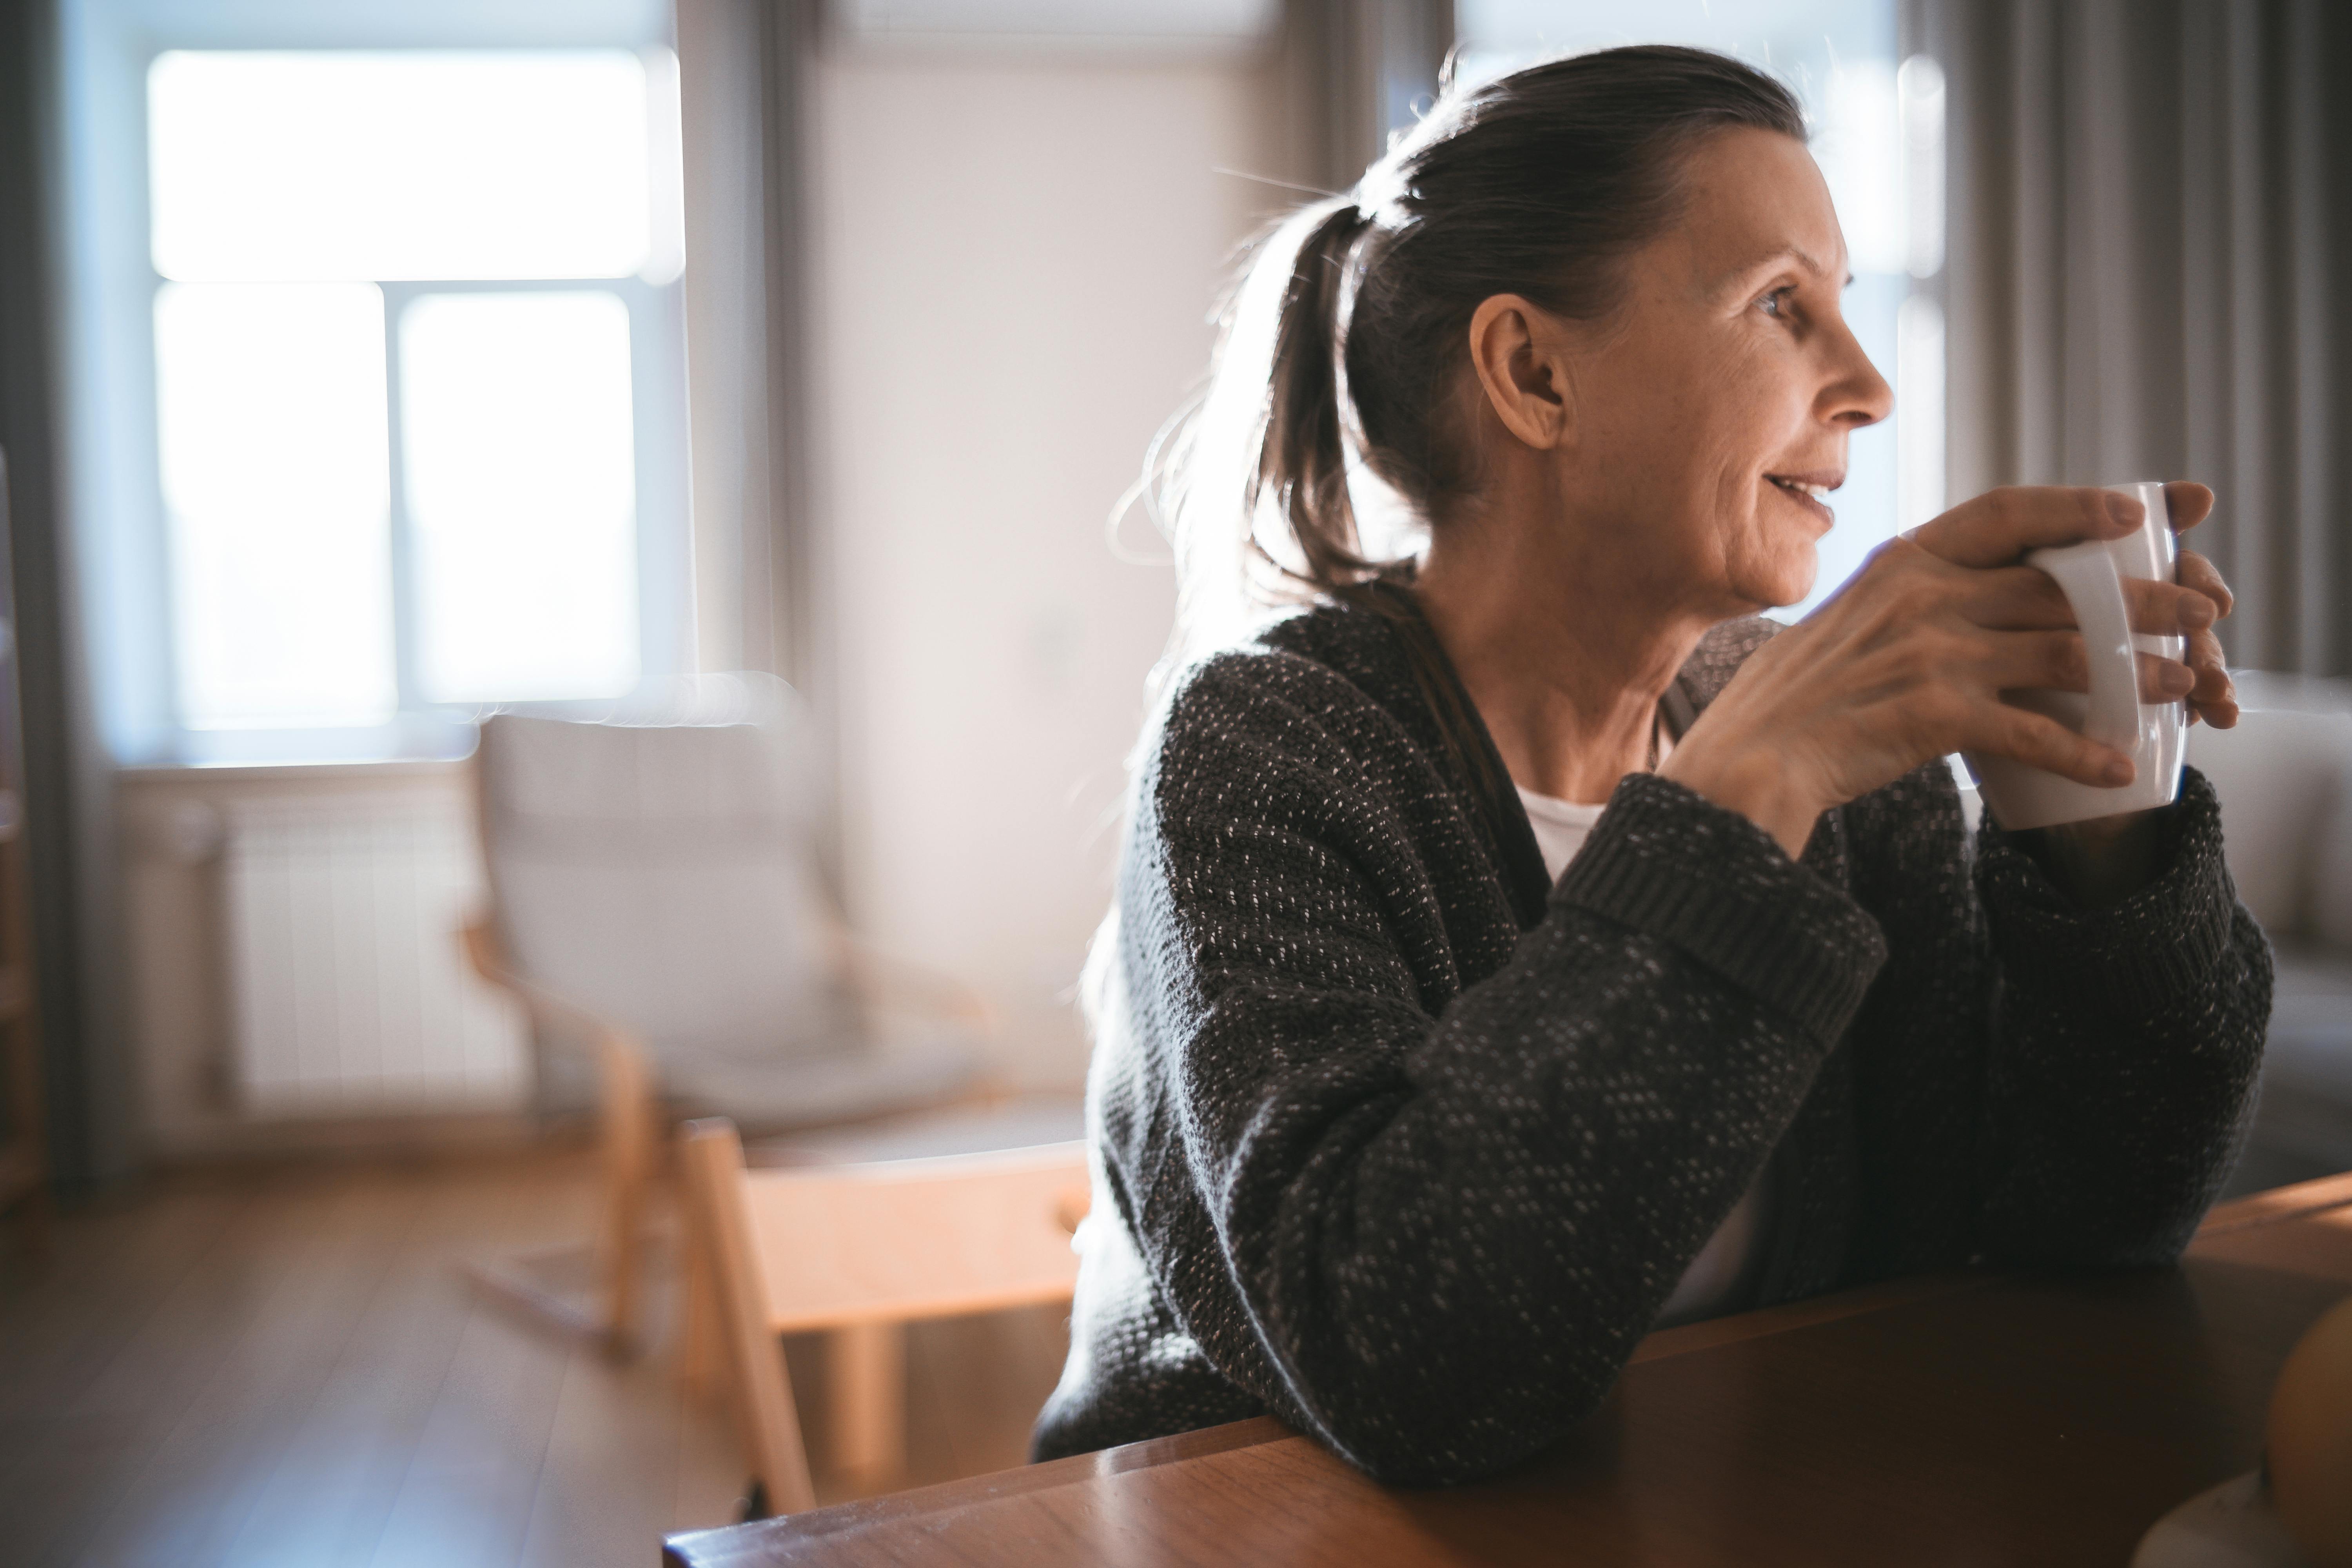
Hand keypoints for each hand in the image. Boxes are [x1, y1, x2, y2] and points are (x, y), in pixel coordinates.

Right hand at [1661, 486, 2225, 858]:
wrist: (1749, 759)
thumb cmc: (1796, 698)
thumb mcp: (1849, 619)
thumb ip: (1912, 598)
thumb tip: (1976, 594)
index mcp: (1902, 562)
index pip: (2006, 511)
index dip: (2078, 506)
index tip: (2135, 512)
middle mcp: (1922, 596)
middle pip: (2059, 585)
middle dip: (2143, 597)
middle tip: (2205, 608)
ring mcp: (1931, 654)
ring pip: (2066, 652)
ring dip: (2137, 671)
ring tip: (2185, 685)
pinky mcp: (1935, 715)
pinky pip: (2033, 732)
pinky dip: (2082, 752)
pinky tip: (2117, 769)